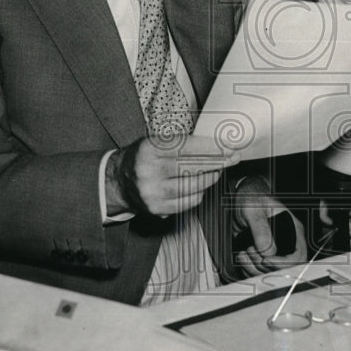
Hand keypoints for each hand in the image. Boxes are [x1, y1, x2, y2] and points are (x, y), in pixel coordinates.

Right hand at [117, 135, 240, 216]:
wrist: (118, 182)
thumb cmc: (143, 158)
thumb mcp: (155, 142)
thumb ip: (182, 143)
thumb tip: (216, 145)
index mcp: (149, 150)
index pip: (187, 147)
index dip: (210, 147)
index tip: (227, 147)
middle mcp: (149, 171)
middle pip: (193, 167)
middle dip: (218, 162)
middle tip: (233, 158)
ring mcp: (152, 192)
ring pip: (193, 186)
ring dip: (211, 177)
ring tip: (217, 170)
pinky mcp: (156, 209)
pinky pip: (188, 202)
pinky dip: (199, 193)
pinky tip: (202, 185)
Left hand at [233, 176, 306, 275]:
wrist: (240, 200)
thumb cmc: (251, 198)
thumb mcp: (254, 209)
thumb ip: (260, 228)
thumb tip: (267, 251)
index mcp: (293, 229)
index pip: (298, 255)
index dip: (284, 263)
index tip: (266, 260)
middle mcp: (286, 242)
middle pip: (284, 269)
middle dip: (264, 265)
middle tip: (250, 250)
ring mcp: (274, 251)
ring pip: (269, 272)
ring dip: (253, 267)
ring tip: (244, 250)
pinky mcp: (262, 256)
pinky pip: (258, 272)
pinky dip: (247, 268)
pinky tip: (241, 254)